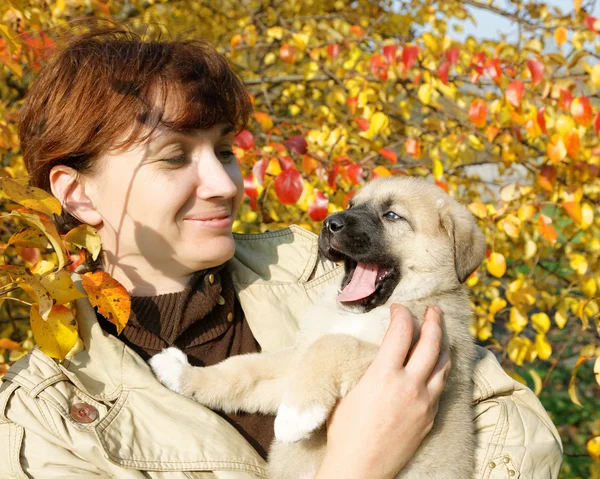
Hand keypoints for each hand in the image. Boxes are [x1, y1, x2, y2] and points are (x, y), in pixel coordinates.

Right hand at [315, 304, 450, 478]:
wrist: (359, 468)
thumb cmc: (344, 431)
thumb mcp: (348, 391)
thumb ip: (366, 369)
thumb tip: (375, 354)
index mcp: (384, 374)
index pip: (401, 331)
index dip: (401, 314)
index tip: (398, 308)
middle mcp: (409, 385)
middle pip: (431, 343)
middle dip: (433, 321)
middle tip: (433, 310)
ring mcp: (424, 403)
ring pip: (444, 364)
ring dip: (442, 345)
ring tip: (439, 335)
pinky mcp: (430, 418)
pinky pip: (441, 386)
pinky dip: (440, 370)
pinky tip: (437, 366)